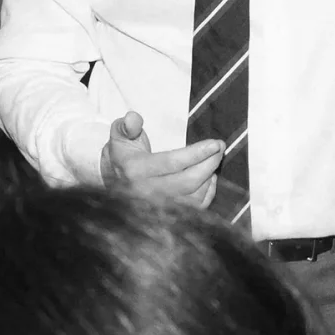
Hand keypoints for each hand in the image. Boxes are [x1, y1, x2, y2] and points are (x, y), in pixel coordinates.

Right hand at [99, 111, 223, 206]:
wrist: (114, 183)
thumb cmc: (123, 155)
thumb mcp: (120, 137)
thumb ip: (127, 125)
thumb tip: (133, 118)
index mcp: (136, 170)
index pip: (172, 162)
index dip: (197, 153)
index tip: (215, 144)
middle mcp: (147, 192)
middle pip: (188, 182)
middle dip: (210, 163)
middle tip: (220, 147)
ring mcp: (159, 207)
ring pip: (195, 197)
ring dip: (210, 176)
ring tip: (214, 159)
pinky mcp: (169, 216)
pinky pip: (197, 208)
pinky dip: (208, 191)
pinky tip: (208, 177)